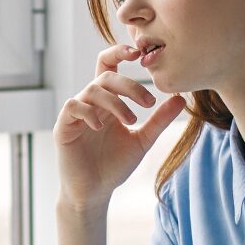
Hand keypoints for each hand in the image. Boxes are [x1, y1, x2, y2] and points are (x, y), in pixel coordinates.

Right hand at [53, 44, 185, 210]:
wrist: (94, 192)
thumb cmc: (114, 166)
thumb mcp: (143, 140)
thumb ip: (159, 120)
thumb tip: (180, 98)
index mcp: (107, 101)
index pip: (109, 65)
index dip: (120, 51)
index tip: (140, 53)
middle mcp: (90, 102)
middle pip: (105, 75)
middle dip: (128, 84)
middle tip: (148, 102)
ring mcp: (76, 114)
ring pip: (92, 90)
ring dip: (114, 102)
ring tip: (130, 120)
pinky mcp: (64, 127)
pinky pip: (73, 106)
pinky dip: (88, 112)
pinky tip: (101, 126)